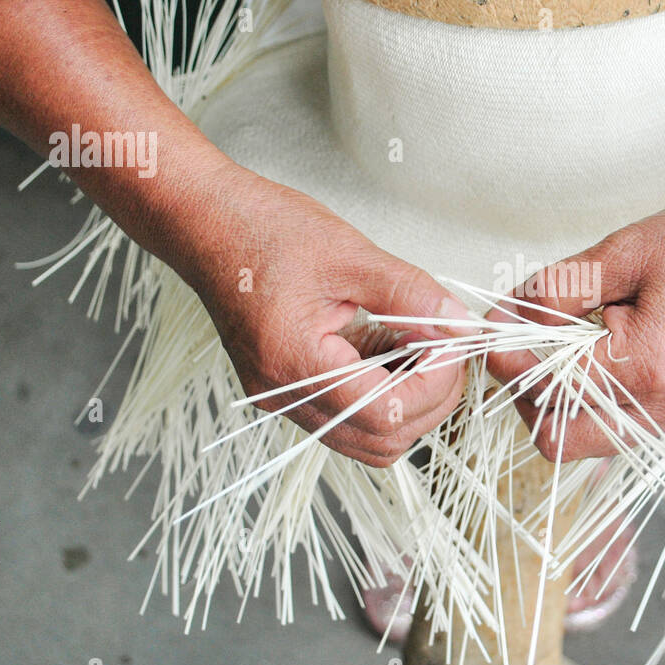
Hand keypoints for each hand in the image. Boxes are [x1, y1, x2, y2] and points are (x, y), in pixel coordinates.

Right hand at [183, 177, 470, 466]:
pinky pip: (346, 417)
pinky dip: (380, 394)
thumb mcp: (350, 254)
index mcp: (296, 363)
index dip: (435, 384)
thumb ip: (410, 294)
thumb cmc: (264, 230)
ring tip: (417, 346)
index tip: (453, 344)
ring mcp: (282, 399)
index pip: (386, 412)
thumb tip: (459, 325)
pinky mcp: (286, 391)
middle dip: (429, 399)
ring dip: (406, 402)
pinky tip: (390, 349)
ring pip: (366, 438)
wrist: (206, 223)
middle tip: (446, 347)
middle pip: (381, 440)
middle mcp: (284, 395)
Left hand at [486, 189, 664, 460]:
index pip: (546, 389)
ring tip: (561, 346)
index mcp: (645, 368)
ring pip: (587, 440)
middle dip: (527, 398)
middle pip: (559, 441)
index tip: (492, 333)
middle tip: (521, 350)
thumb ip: (558, 289)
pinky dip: (592, 399)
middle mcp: (663, 407)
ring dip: (559, 402)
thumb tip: (508, 316)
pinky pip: (618, 425)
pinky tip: (596, 352)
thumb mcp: (624, 251)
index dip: (508, 360)